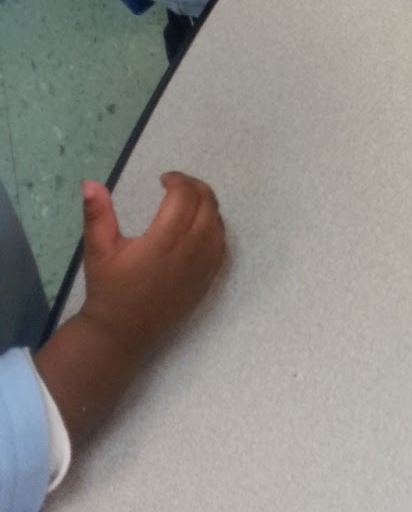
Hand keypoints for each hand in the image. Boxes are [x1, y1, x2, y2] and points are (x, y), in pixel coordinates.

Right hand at [79, 173, 225, 360]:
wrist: (121, 332)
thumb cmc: (109, 289)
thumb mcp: (97, 249)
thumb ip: (97, 214)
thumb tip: (90, 183)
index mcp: (165, 239)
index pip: (185, 195)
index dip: (178, 180)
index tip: (164, 179)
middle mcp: (191, 249)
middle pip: (207, 204)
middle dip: (195, 187)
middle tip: (177, 186)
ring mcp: (204, 265)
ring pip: (218, 222)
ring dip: (207, 205)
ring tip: (187, 202)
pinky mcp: (208, 279)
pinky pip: (222, 244)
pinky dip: (215, 227)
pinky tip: (199, 226)